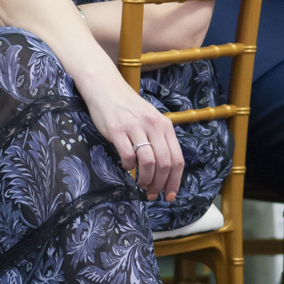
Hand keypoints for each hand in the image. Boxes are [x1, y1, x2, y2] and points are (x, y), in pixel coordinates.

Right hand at [81, 81, 184, 203]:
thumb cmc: (129, 108)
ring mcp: (135, 127)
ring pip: (148, 162)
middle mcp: (154, 126)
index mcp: (165, 126)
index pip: (177, 159)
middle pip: (164, 163)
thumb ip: (159, 140)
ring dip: (145, 179)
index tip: (170, 195)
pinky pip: (128, 155)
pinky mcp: (117, 130)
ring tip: (141, 185)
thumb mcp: (150, 120)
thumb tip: (164, 170)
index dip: (175, 181)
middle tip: (152, 194)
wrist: (106, 88)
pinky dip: (128, 167)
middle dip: (160, 184)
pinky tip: (126, 167)